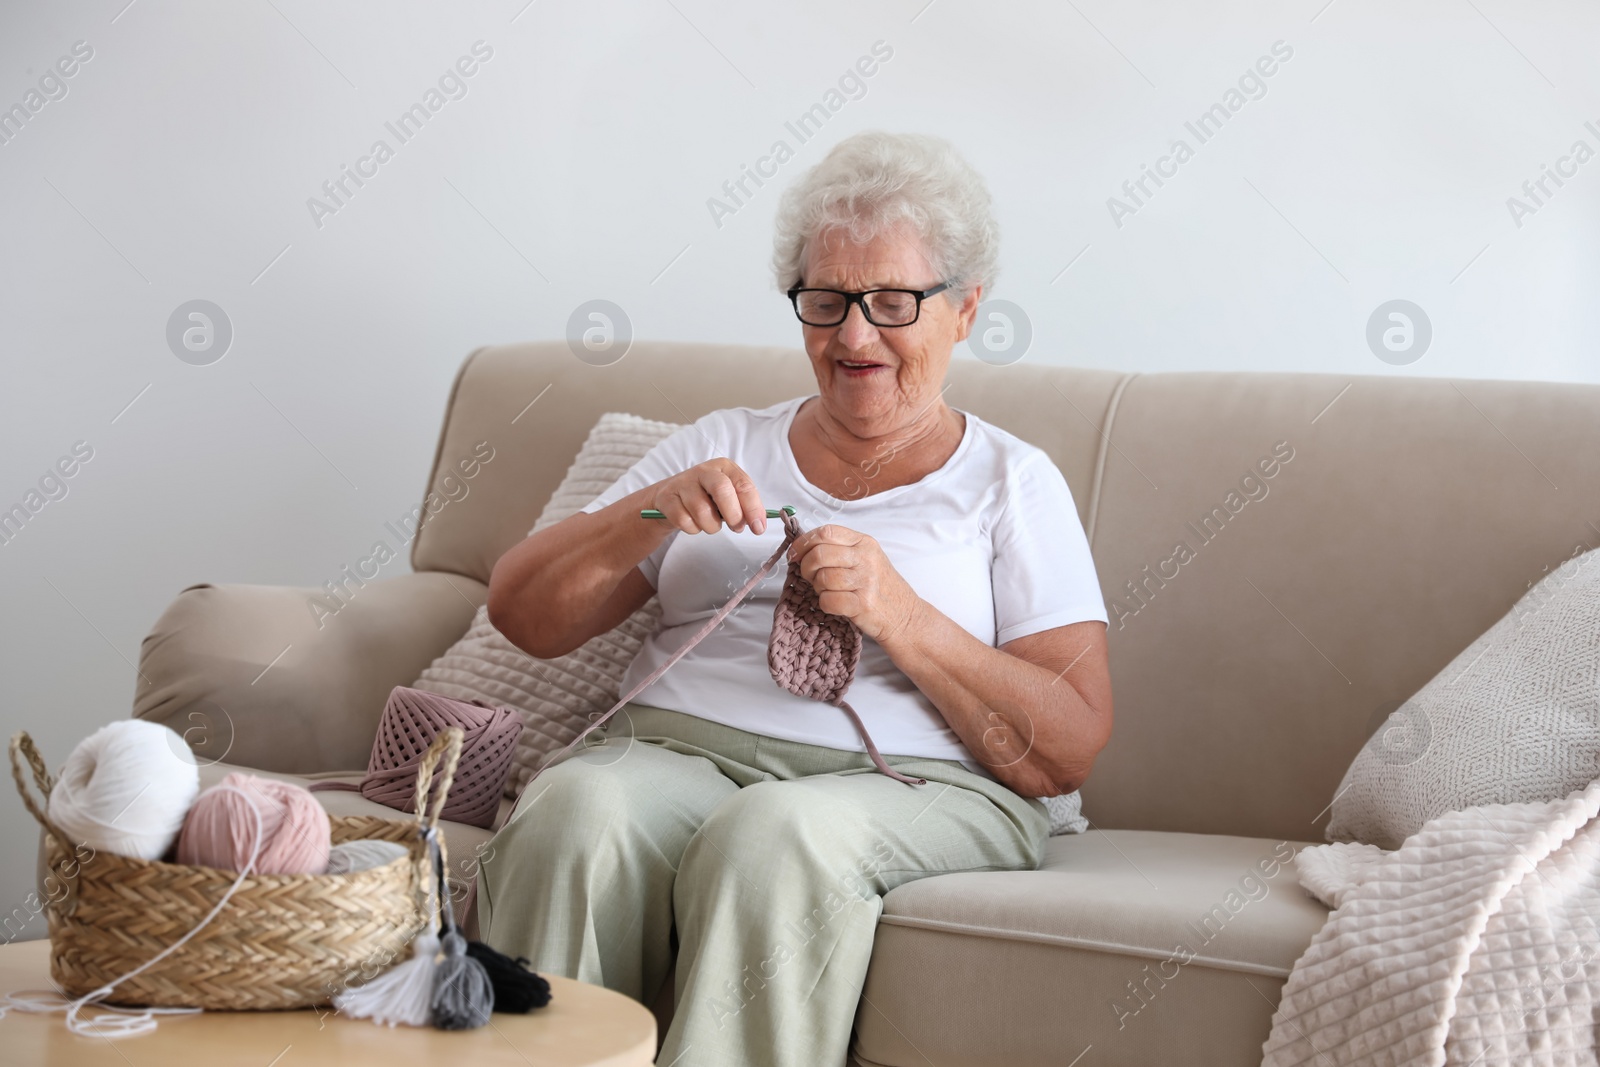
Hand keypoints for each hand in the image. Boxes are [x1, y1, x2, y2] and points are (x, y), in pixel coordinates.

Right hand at [645, 459, 766, 534]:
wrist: (669, 498)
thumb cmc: (705, 497)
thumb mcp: (727, 496)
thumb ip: (743, 506)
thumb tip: (757, 523)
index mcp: (724, 467)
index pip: (743, 485)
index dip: (753, 508)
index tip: (758, 528)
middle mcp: (704, 471)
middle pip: (722, 490)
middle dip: (733, 514)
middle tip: (736, 528)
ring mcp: (682, 483)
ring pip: (702, 511)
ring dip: (711, 526)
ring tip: (710, 524)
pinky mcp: (667, 498)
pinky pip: (684, 521)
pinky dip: (693, 529)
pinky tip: (693, 523)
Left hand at [787, 524, 921, 645]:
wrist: (904, 615)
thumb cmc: (880, 587)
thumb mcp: (866, 558)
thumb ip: (839, 549)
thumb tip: (801, 548)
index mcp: (864, 543)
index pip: (826, 532)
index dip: (804, 542)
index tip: (795, 554)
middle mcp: (866, 558)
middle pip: (819, 554)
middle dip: (806, 567)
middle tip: (810, 577)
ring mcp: (865, 581)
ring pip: (822, 578)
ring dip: (817, 588)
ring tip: (828, 591)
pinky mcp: (862, 604)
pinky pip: (828, 600)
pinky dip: (825, 604)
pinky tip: (834, 604)